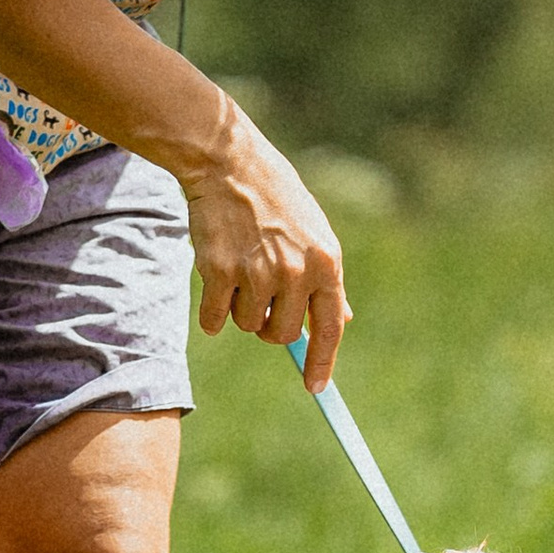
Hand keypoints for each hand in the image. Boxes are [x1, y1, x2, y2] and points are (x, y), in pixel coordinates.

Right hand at [181, 103, 348, 387]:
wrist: (229, 164)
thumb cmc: (275, 199)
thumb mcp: (314, 234)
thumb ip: (325, 279)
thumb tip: (340, 321)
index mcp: (325, 263)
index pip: (329, 328)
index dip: (321, 362)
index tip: (316, 388)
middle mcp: (295, 272)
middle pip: (283, 334)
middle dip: (271, 329)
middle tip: (262, 305)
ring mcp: (257, 273)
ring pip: (248, 325)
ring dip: (241, 310)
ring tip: (240, 270)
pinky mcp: (220, 272)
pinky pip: (216, 319)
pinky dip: (213, 313)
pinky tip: (215, 282)